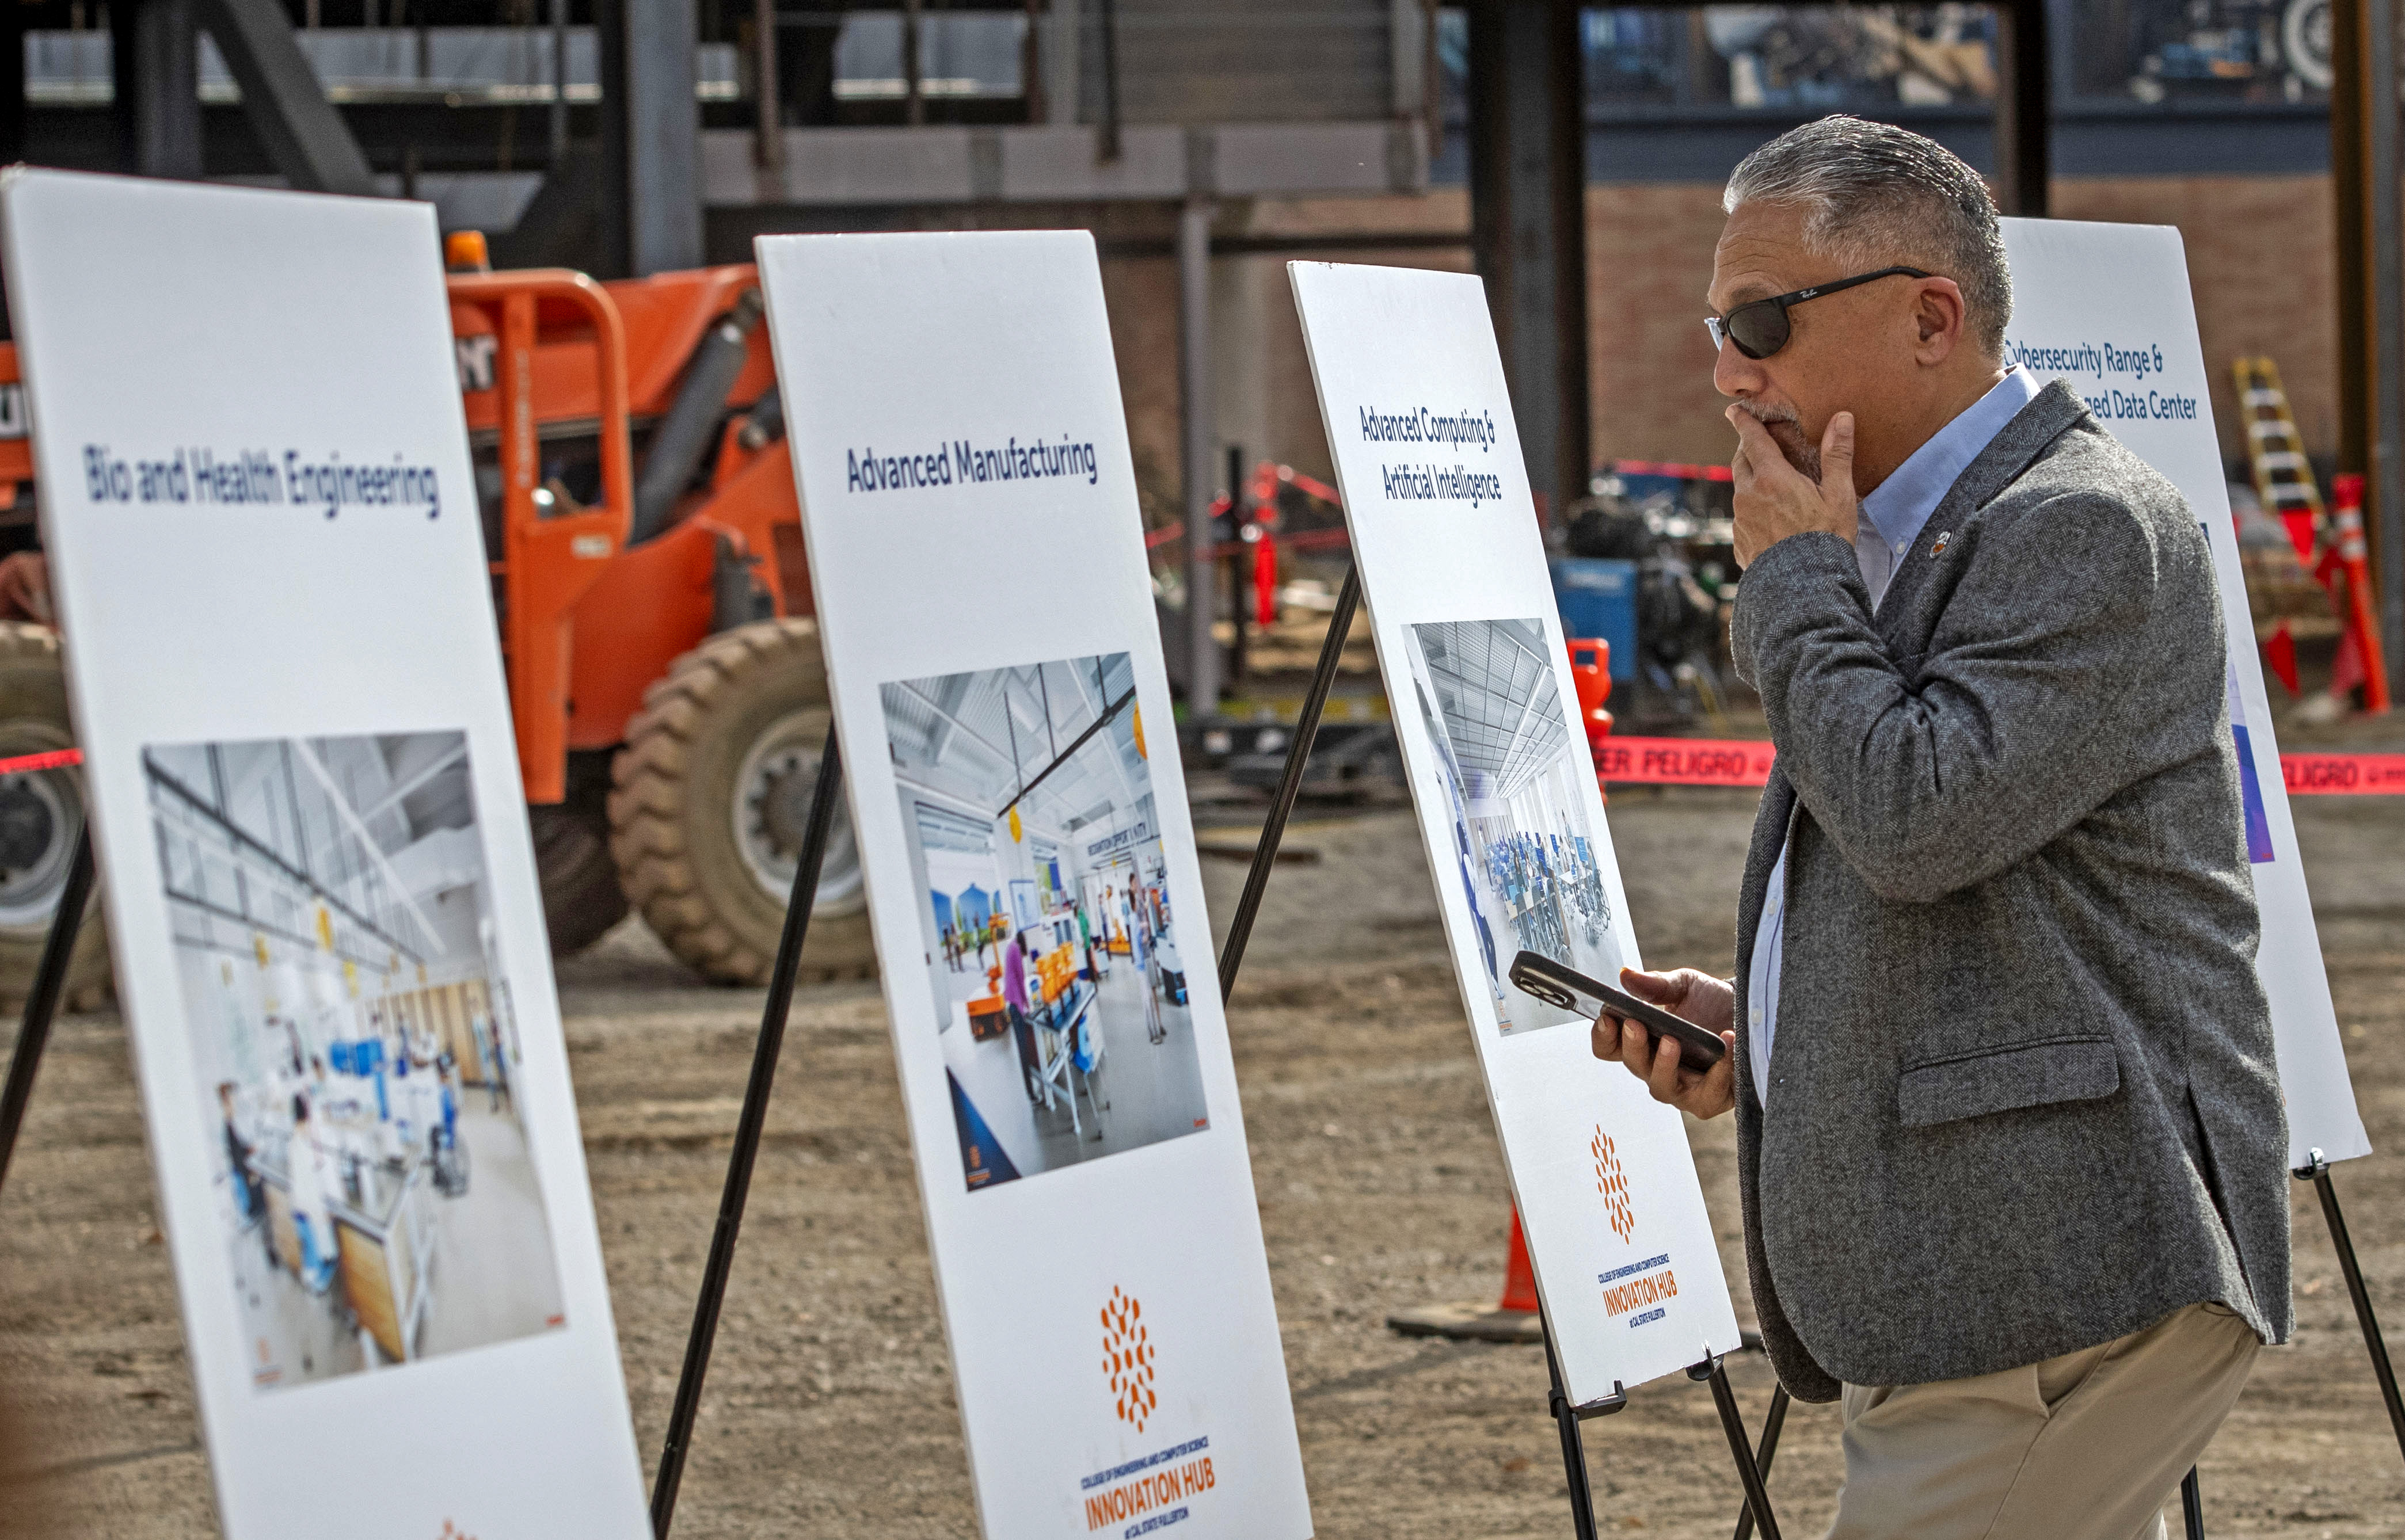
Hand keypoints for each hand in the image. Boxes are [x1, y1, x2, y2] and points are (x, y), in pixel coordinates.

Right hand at [1591, 967, 1737, 1119]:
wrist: (1753, 1014)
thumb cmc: (1712, 1003)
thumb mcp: (1684, 986)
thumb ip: (1656, 985)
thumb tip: (1626, 975)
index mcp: (1643, 1042)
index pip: (1609, 1047)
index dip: (1603, 1036)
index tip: (1607, 1018)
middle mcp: (1657, 1068)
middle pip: (1634, 1065)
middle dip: (1632, 1045)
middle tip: (1636, 1024)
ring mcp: (1683, 1088)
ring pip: (1662, 1087)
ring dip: (1664, 1065)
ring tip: (1673, 1041)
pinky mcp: (1711, 1099)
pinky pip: (1706, 1095)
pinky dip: (1717, 1072)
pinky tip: (1726, 1044)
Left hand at [1728, 405, 1857, 568]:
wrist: (1803, 589)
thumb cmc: (1825, 539)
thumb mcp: (1838, 495)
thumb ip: (1837, 455)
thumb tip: (1842, 417)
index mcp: (1770, 478)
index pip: (1751, 439)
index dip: (1743, 422)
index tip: (1735, 410)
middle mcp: (1747, 496)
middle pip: (1741, 462)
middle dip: (1747, 449)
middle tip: (1757, 443)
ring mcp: (1739, 521)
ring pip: (1740, 490)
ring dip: (1751, 482)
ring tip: (1770, 485)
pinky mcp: (1739, 543)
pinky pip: (1742, 518)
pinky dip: (1752, 511)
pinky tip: (1770, 520)